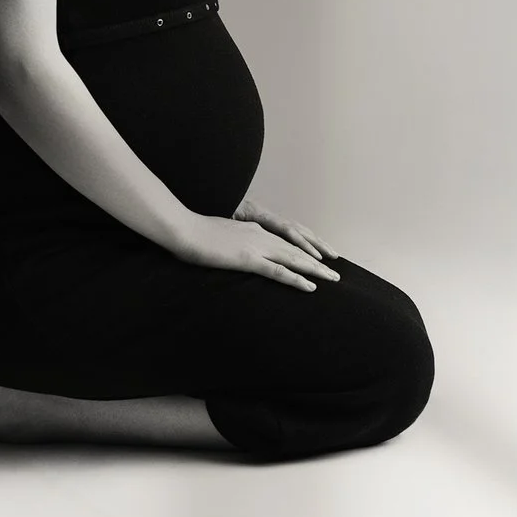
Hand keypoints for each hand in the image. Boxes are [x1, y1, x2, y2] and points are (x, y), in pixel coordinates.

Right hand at [164, 208, 339, 291]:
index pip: (283, 242)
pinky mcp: (248, 259)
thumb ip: (229, 243)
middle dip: (316, 261)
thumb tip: (232, 252)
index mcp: (252, 230)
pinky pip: (278, 271)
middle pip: (295, 250)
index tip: (317, 261)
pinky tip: (310, 287)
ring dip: (315, 270)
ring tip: (332, 279)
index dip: (302, 252)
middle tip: (335, 272)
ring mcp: (255, 246)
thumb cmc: (193, 234)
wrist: (182, 229)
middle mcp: (259, 235)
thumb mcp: (217, 238)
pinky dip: (296, 279)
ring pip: (293, 259)